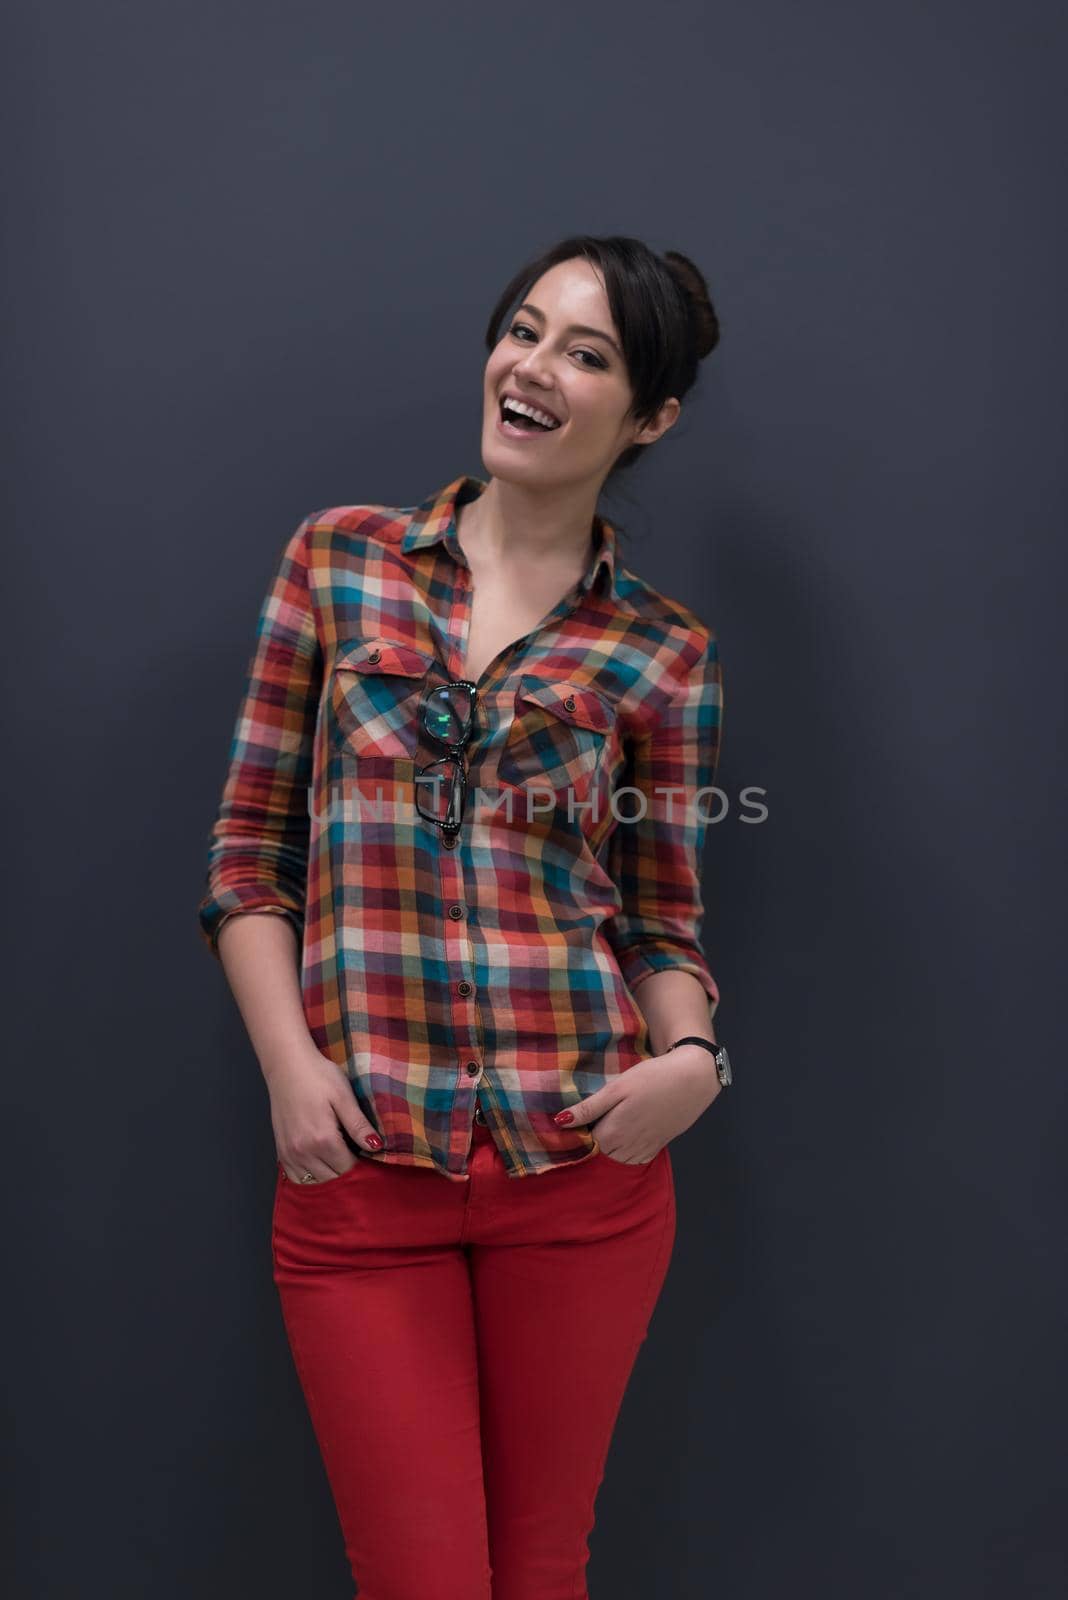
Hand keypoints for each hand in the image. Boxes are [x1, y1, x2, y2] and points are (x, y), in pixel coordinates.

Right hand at [266, 1040, 383, 1181]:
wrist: (287, 1065)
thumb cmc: (319, 1076)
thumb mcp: (344, 1096)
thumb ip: (358, 1125)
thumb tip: (376, 1147)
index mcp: (322, 1139)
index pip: (347, 1168)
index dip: (360, 1164)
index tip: (366, 1154)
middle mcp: (303, 1152)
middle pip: (331, 1179)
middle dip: (345, 1172)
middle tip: (354, 1155)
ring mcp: (289, 1153)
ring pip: (313, 1182)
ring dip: (328, 1176)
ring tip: (338, 1159)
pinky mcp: (280, 1151)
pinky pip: (295, 1178)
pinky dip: (309, 1177)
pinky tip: (319, 1164)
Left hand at [554, 1046, 723, 1163]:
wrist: (693, 1079)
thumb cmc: (651, 1078)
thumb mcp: (616, 1088)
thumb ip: (589, 1108)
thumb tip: (560, 1122)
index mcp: (613, 1134)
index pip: (585, 1144)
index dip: (580, 1132)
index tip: (578, 1120)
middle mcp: (627, 1148)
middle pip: (600, 1154)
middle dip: (594, 1142)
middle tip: (594, 1119)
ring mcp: (644, 1149)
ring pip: (617, 1159)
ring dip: (610, 1149)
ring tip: (610, 1125)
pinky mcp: (658, 1147)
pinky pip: (635, 1159)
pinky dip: (627, 1153)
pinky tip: (626, 1135)